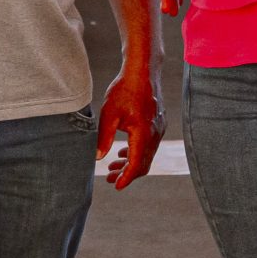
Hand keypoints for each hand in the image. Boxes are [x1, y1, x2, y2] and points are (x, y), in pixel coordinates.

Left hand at [95, 67, 162, 190]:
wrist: (143, 71)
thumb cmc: (125, 90)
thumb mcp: (109, 114)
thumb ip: (104, 138)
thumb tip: (97, 157)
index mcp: (143, 135)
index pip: (136, 165)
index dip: (126, 178)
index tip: (115, 186)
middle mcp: (155, 135)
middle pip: (143, 164)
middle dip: (126, 174)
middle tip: (109, 178)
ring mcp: (159, 129)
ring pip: (146, 155)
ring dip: (130, 163)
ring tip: (112, 167)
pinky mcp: (158, 124)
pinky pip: (149, 145)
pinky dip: (136, 153)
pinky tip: (122, 152)